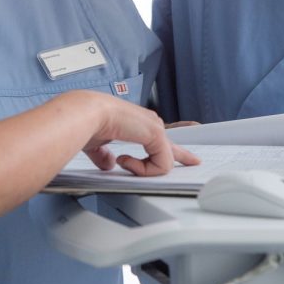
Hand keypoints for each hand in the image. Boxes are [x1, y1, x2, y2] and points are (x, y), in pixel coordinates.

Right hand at [82, 96, 199, 176]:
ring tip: (122, 161)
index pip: (159, 138)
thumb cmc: (88, 123)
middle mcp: (148, 123)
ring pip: (165, 161)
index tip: (181, 155)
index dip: (170, 148)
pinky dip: (143, 169)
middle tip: (196, 162)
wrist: (87, 114)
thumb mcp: (98, 144)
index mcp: (136, 124)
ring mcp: (155, 128)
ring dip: (143, 170)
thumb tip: (108, 164)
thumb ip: (104, 155)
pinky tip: (124, 160)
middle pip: (173, 145)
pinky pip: (162, 165)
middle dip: (184, 155)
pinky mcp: (157, 135)